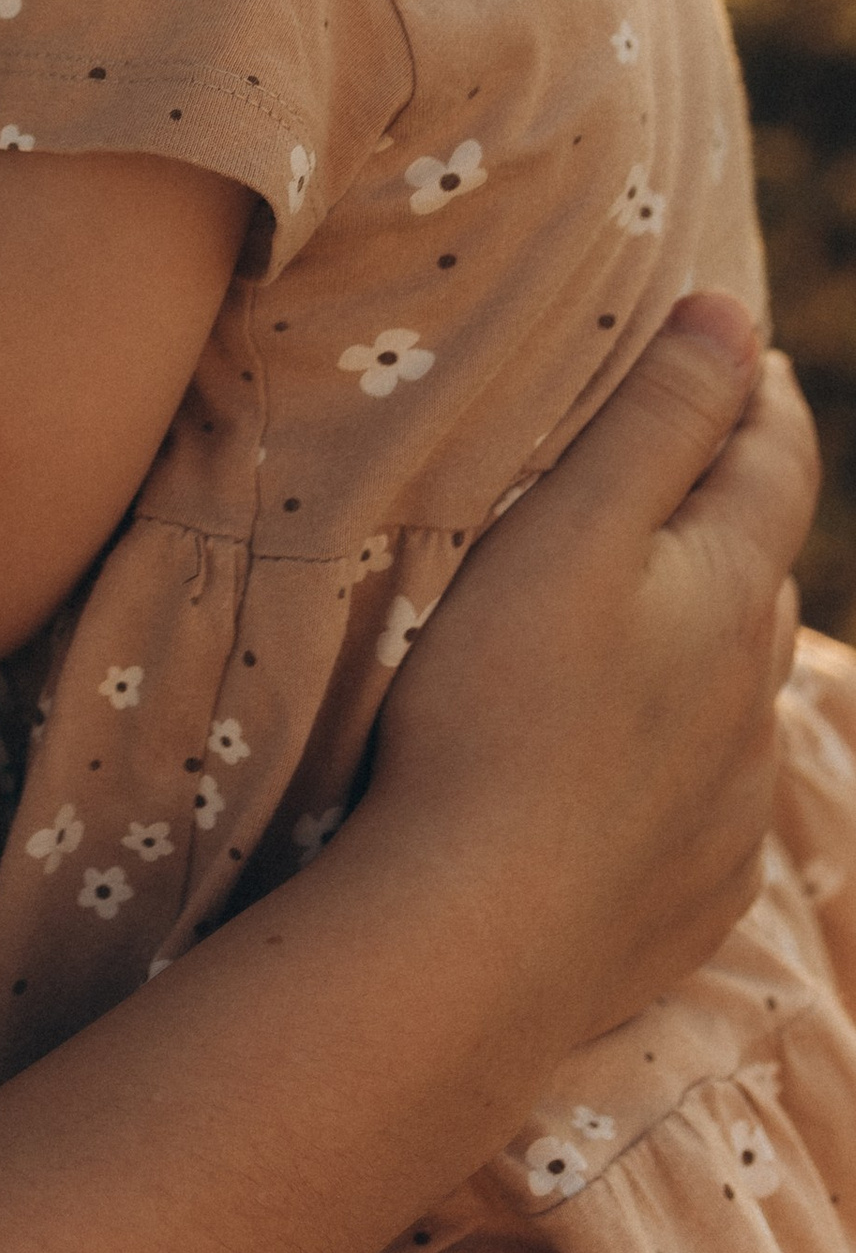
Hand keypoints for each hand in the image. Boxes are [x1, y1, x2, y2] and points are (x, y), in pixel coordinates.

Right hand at [367, 294, 810, 1044]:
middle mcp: (753, 700)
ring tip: (651, 613)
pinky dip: (681, 757)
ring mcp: (729, 808)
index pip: (775, 463)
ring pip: (737, 691)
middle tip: (689, 465)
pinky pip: (705, 800)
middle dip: (734, 511)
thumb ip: (658, 420)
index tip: (741, 346)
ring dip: (709, 639)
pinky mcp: (692, 893)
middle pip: (762, 574)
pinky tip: (629, 767)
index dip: (756, 393)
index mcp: (729, 597)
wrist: (477, 938)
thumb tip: (734, 314)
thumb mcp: (571, 532)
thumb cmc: (499, 710)